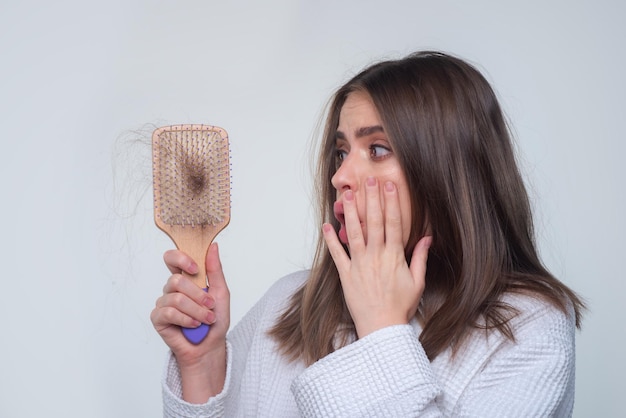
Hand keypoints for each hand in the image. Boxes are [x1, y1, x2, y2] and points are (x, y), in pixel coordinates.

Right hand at [150, 242, 229, 401]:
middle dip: (198, 295)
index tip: (195, 268)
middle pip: (176, 280)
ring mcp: (163, 303)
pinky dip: (186, 320)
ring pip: (176, 298)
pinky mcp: (158, 318)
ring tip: (206, 319)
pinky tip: (194, 325)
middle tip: (210, 306)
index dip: (180, 258)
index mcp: (186, 279)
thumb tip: (213, 247)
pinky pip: (169, 313)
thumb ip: (215, 270)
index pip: (172, 258)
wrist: (211, 346)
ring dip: (197, 311)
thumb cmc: (215, 319)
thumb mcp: (221, 292)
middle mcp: (172, 289)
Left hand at [323, 178, 431, 337]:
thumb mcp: (418, 282)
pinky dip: (330, 240)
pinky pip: (337, 254)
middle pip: (373, 222)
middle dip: (371, 199)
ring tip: (347, 195)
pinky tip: (326, 225)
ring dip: (350, 212)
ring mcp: (359, 264)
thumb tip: (428, 238)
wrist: (382, 327)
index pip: (393, 223)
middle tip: (368, 180)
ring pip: (354, 232)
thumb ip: (420, 258)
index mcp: (394, 256)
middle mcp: (376, 256)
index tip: (390, 186)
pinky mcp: (346, 274)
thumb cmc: (400, 306)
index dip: (391, 203)